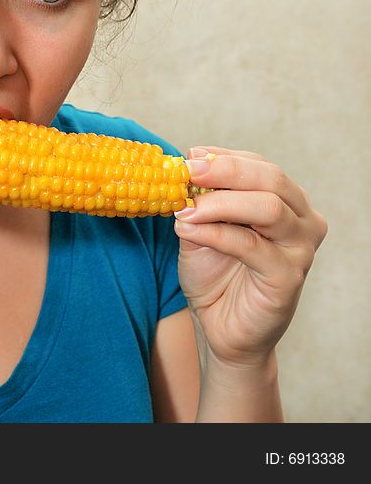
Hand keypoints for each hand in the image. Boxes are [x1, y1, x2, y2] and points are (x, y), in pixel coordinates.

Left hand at [173, 146, 327, 367]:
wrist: (220, 327)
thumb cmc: (214, 275)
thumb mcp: (199, 228)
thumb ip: (196, 202)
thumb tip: (181, 170)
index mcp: (285, 202)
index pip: (259, 166)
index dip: (224, 158)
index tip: (189, 155)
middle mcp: (302, 221)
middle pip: (271, 179)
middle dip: (225, 171)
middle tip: (187, 172)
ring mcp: (300, 249)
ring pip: (268, 207)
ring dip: (219, 203)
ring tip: (184, 209)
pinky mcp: (288, 277)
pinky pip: (251, 245)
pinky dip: (216, 233)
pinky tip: (188, 230)